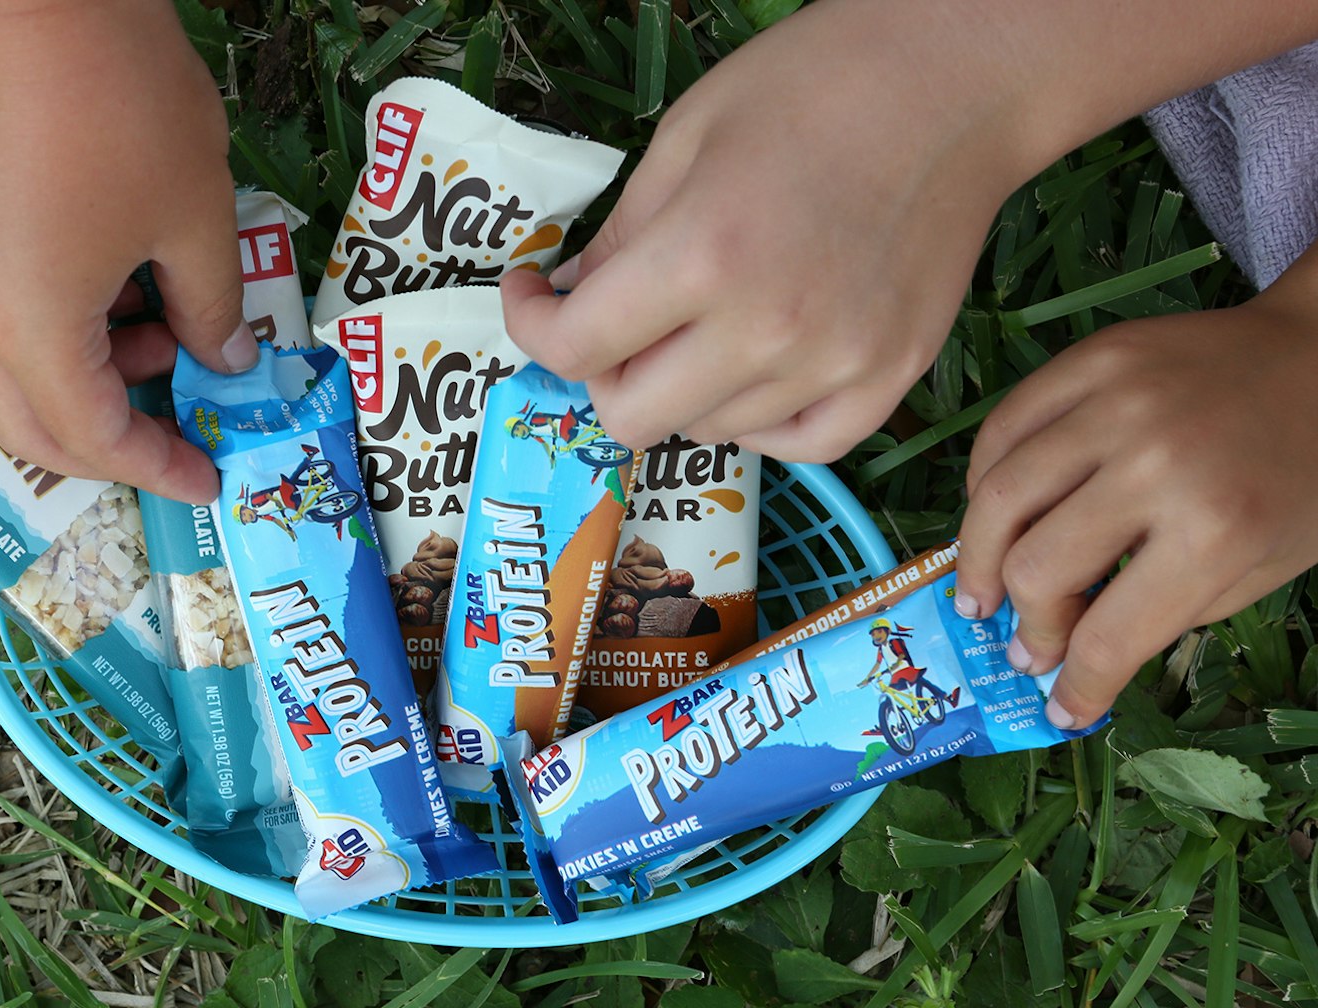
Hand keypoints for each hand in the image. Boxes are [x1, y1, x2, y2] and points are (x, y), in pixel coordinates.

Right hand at [0, 0, 254, 502]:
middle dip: (113, 447)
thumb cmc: (126, 110)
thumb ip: (213, 307)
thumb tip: (226, 361)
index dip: (156, 467)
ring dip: (95, 381)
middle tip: (183, 433)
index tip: (210, 477)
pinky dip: (71, 334)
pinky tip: (132, 288)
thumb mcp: (196, 218)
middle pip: (35, 427)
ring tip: (172, 332)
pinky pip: (12, 319)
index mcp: (34, 329)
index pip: (93, 439)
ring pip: (20, 374)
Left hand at [501, 1, 1317, 461]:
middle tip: (617, 322)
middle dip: (603, 370)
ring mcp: (837, 364)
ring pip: (711, 432)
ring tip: (706, 323)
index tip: (534, 298)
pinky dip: (761, 422)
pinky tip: (757, 369)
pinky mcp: (892, 378)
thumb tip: (566, 302)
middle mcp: (766, 330)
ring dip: (685, 391)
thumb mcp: (683, 138)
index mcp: (701, 257)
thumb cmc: (812, 86)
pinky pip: (799, 446)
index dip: (531, 327)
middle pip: (633, 416)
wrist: (954, 82)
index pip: (578, 349)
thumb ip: (618, 236)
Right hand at [955, 245, 1317, 729]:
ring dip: (977, 560)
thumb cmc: (1302, 478)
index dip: (1076, 685)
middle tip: (1028, 645)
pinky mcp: (1089, 359)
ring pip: (997, 498)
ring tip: (981, 591)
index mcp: (1216, 532)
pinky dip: (981, 482)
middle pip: (1037, 569)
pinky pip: (1001, 429)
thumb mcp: (1263, 568)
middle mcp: (1155, 465)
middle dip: (1027, 626)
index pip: (1108, 636)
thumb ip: (1170, 610)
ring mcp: (1115, 403)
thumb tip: (1079, 651)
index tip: (1060, 708)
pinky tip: (993, 514)